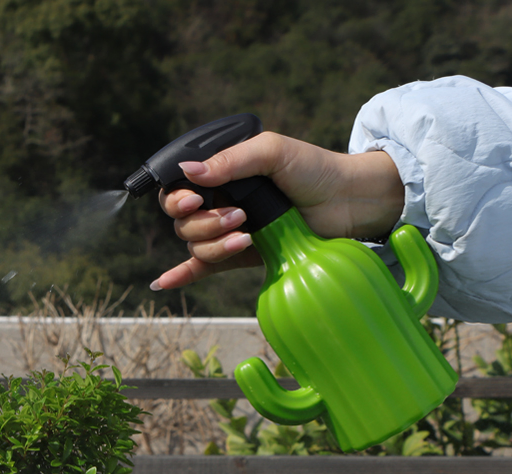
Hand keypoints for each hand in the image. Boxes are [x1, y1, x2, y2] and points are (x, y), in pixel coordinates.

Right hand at [151, 132, 403, 289]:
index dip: (177, 198)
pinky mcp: (240, 255)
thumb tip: (188, 171)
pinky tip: (163, 283)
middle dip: (205, 223)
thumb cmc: (313, 169)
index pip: (178, 188)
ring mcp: (228, 230)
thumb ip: (231, 160)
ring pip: (196, 246)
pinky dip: (182, 275)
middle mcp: (219, 201)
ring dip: (214, 243)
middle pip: (183, 222)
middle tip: (238, 216)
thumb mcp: (272, 152)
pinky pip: (202, 268)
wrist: (347, 203)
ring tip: (247, 235)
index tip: (195, 199)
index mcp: (221, 173)